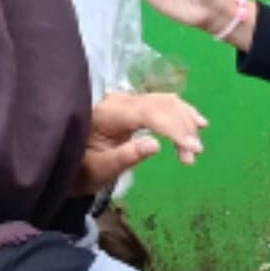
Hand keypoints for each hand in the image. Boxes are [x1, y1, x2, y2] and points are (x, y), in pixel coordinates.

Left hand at [81, 84, 204, 191]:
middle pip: (161, 104)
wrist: (71, 162)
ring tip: (196, 147)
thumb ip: (125, 157)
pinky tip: (197, 123)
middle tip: (193, 156)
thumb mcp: (100, 170)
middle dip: (182, 128)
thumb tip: (155, 145)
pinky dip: (182, 114)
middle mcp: (120, 100)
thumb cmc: (83, 170)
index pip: (148, 112)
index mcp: (109, 113)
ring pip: (166, 101)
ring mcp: (128, 100)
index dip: (173, 127)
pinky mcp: (135, 105)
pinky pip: (163, 104)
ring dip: (185, 122)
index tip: (191, 148)